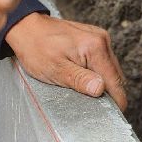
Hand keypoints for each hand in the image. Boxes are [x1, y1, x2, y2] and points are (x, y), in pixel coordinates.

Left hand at [4, 13, 127, 111]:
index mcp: (95, 48)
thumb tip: (100, 89)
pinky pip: (101, 60)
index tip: (108, 114)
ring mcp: (99, 37)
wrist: (26, 27)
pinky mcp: (93, 38)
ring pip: (109, 69)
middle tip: (88, 101)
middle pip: (115, 76)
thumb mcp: (55, 69)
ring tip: (80, 85)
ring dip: (100, 81)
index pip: (116, 82)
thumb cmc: (36, 47)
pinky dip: (94, 71)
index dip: (114, 101)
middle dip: (105, 91)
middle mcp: (101, 39)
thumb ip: (80, 80)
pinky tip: (80, 73)